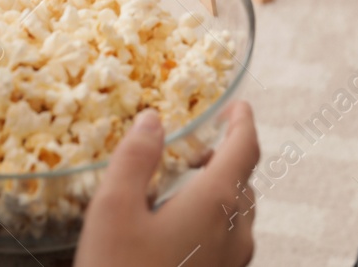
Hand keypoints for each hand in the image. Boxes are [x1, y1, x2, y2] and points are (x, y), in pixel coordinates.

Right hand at [76, 103, 260, 266]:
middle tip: (195, 148)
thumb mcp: (112, 211)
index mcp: (217, 203)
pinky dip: (213, 222)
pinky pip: (229, 242)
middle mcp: (237, 233)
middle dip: (225, 157)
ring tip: (183, 188)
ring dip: (219, 192)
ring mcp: (234, 264)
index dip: (242, 121)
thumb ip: (134, 158)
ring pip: (239, 215)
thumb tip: (153, 120)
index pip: (245, 147)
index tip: (237, 106)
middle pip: (244, 182)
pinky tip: (177, 231)